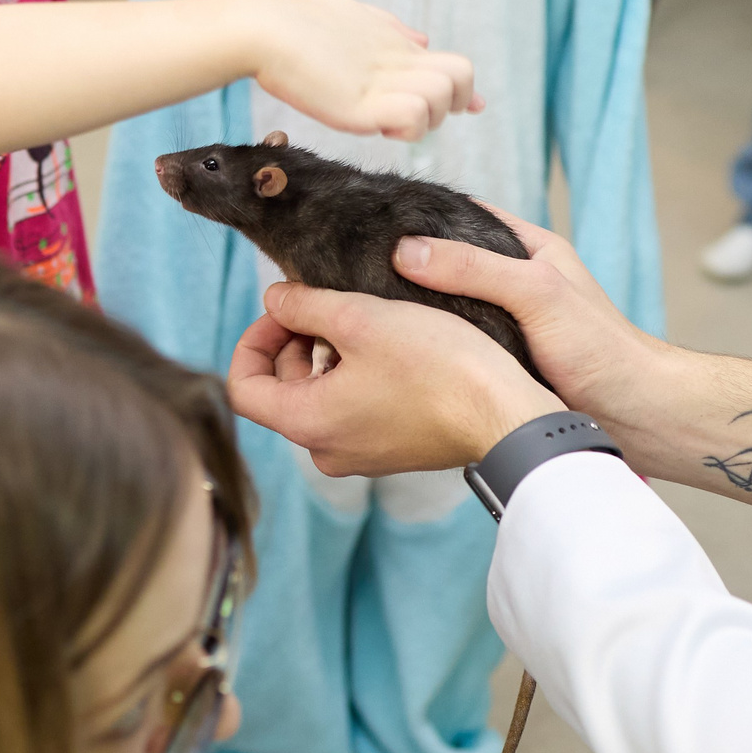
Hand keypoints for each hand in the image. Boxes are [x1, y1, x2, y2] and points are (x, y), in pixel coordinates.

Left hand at [227, 283, 564, 475]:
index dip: (252, 340)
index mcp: (308, 424)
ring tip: (363, 317)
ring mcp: (362, 454)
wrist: (508, 415)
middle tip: (326, 301)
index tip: (282, 308)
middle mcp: (327, 450)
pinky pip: (354, 408)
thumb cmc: (439, 368)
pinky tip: (390, 344)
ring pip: (320, 396)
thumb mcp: (363, 318)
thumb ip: (306, 305)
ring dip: (329, 354)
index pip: (243, 388)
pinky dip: (357, 374)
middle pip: (282, 390)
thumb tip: (275, 298)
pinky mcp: (393, 449)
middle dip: (295, 340)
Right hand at [242, 0, 480, 142]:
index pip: (456, 65)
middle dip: (451, 103)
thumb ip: (390, 29)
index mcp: (396, 42)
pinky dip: (404, 128)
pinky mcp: (363, 104)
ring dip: (424, 119)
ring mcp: (383, 80)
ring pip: (442, 99)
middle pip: (462, 77)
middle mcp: (398, 58)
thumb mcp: (353, 16)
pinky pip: (414, 117)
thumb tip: (422, 41)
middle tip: (411, 114)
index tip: (467, 107)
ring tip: (386, 120)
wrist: (263, 29)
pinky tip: (375, 126)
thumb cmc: (296, 21)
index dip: (465, 91)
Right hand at [390, 211, 663, 417]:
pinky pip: (457, 344)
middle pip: (451, 262)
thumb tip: (407, 250)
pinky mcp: (501, 362)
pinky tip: (400, 349)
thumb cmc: (601, 350)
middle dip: (409, 264)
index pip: (466, 215)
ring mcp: (507, 323)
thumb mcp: (537, 294)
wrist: (635, 418)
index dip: (422, 214)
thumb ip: (476, 269)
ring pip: (450, 307)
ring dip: (417, 310)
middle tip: (356, 268)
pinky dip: (432, 344)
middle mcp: (515, 282)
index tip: (374, 220)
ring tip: (365, 307)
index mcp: (530, 250)